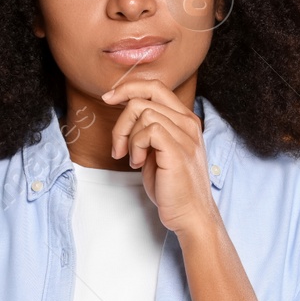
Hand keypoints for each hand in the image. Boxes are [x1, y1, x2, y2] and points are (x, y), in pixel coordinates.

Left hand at [100, 79, 217, 235]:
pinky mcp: (177, 150)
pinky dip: (135, 145)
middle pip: (144, 96)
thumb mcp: (159, 150)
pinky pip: (147, 130)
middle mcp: (188, 123)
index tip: (109, 99)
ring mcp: (185, 135)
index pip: (155, 87)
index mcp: (185, 120)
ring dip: (127, 136)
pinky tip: (138, 163)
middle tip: (117, 144)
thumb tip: (126, 113)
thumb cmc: (173, 186)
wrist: (191, 214)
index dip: (128, 88)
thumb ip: (149, 130)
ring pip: (142, 112)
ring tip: (132, 158)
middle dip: (121, 118)